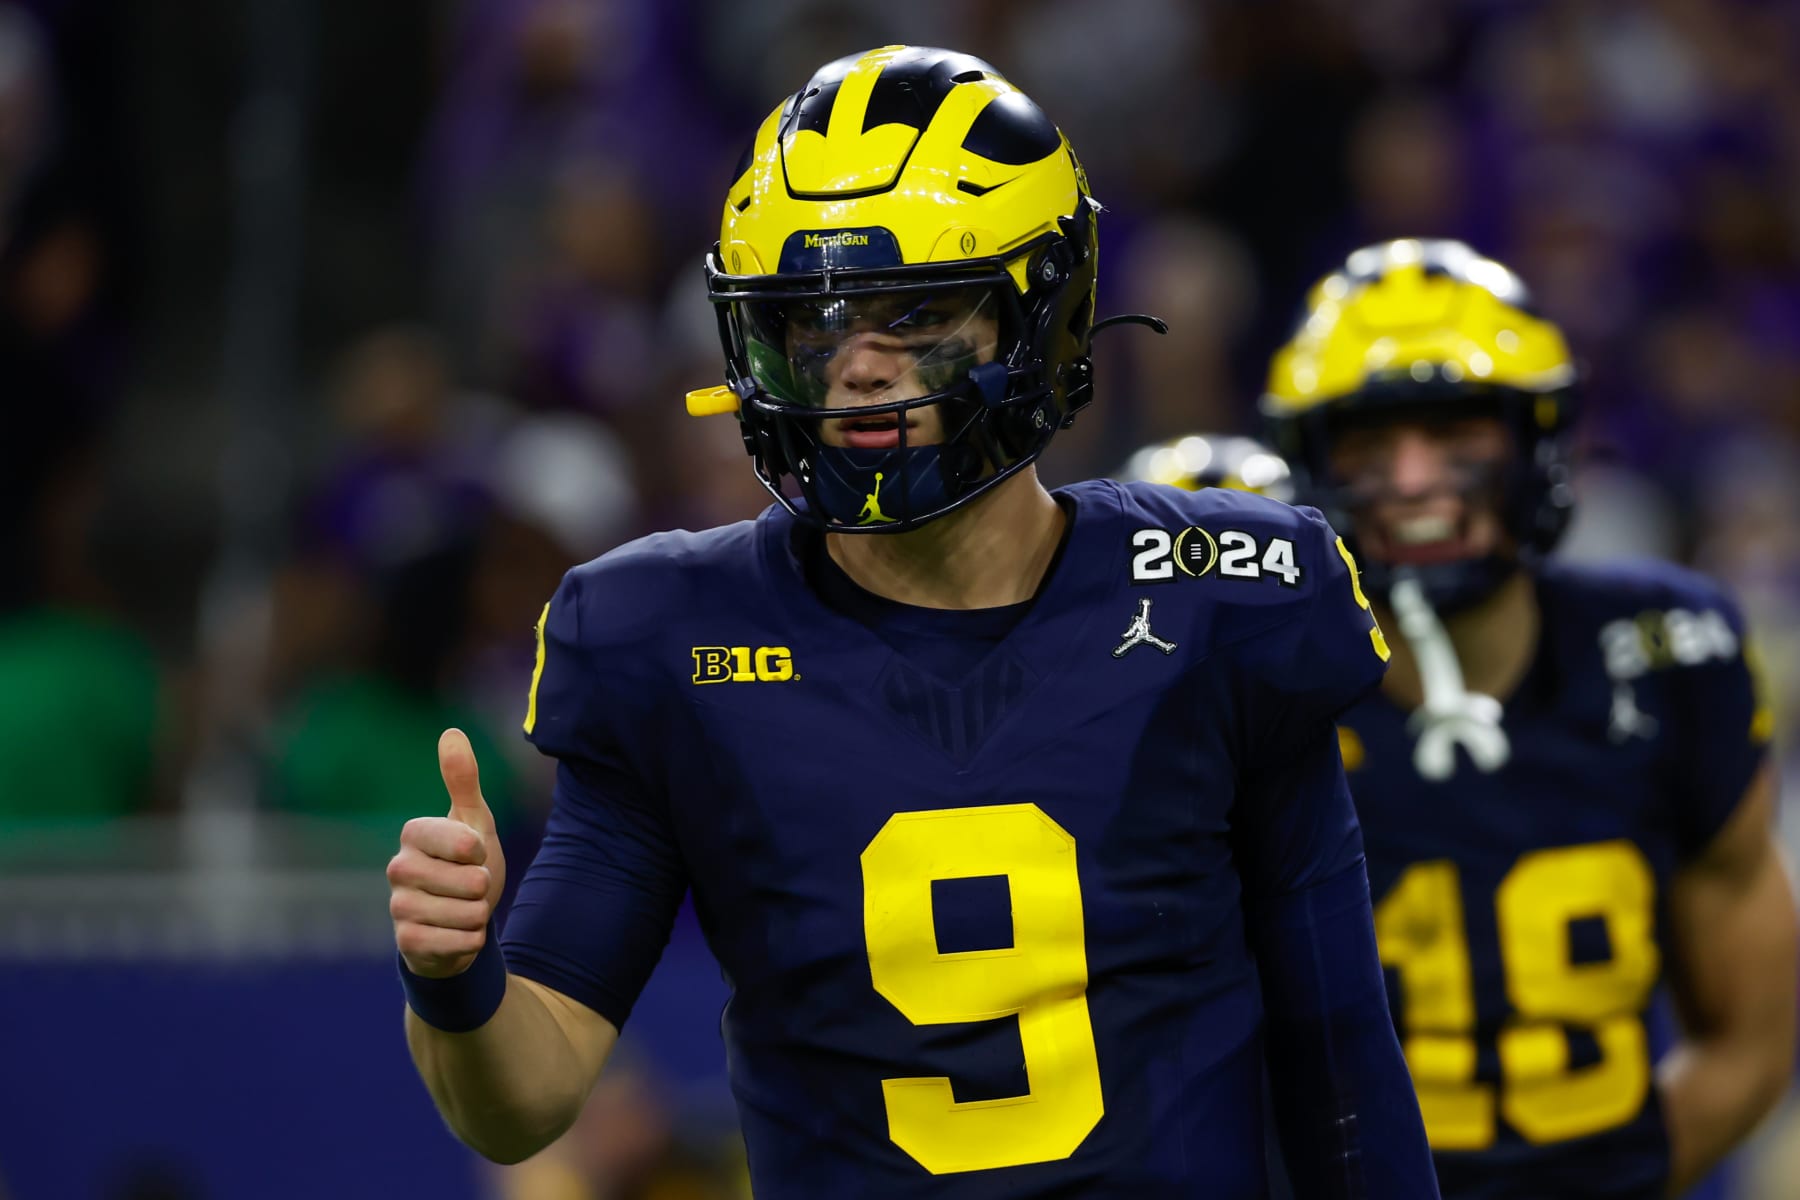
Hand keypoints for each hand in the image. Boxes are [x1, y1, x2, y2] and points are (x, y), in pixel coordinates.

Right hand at [388, 728, 507, 977]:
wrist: (459, 920)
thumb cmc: (468, 864)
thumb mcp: (475, 820)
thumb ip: (463, 780)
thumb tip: (451, 732)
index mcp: (414, 833)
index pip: (464, 842)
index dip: (480, 852)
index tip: (473, 853)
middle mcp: (398, 868)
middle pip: (472, 882)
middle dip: (484, 888)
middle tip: (470, 886)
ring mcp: (398, 906)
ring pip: (468, 914)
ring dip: (479, 915)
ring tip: (464, 909)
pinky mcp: (405, 942)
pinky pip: (459, 942)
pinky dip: (470, 940)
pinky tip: (459, 934)